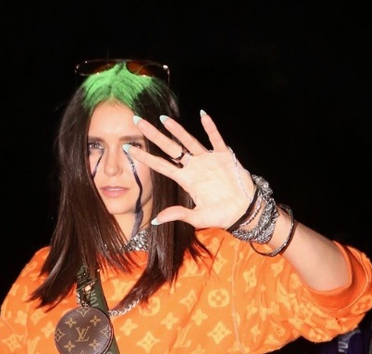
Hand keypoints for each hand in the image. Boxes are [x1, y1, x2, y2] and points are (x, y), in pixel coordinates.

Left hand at [126, 110, 255, 229]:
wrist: (243, 210)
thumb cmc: (220, 214)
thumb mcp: (198, 217)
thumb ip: (178, 214)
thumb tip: (156, 220)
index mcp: (186, 180)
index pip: (161, 166)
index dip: (145, 157)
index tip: (128, 148)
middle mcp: (194, 167)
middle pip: (170, 148)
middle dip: (153, 135)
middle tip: (137, 121)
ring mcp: (208, 160)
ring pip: (189, 141)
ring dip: (177, 129)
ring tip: (162, 118)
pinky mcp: (223, 156)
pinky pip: (215, 139)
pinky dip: (210, 127)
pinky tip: (202, 114)